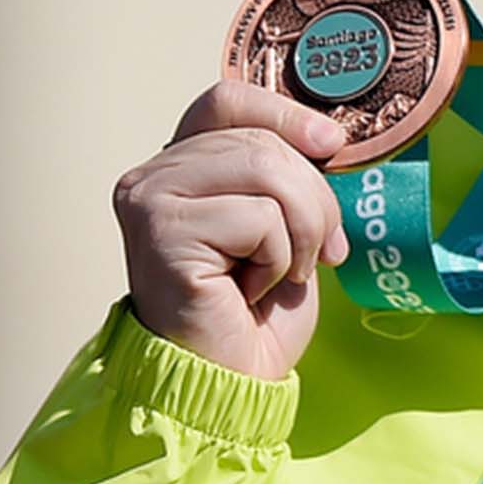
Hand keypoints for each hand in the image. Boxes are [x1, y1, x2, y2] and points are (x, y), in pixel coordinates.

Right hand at [112, 80, 350, 379]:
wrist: (230, 383)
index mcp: (180, 165)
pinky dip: (278, 259)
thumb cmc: (255, 312)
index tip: (332, 145)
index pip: (227, 100)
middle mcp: (152, 175)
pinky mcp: (161, 231)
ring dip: (302, 231)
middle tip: (320, 252)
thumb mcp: (285, 224)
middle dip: (315, 200)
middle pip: (263, 143)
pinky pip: (258, 218)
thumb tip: (330, 134)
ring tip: (284, 272)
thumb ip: (289, 174)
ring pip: (267, 172)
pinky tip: (250, 290)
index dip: (285, 114)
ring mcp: (150, 200)